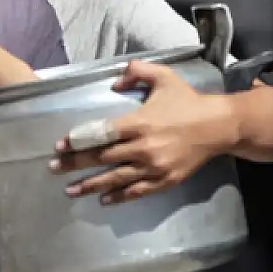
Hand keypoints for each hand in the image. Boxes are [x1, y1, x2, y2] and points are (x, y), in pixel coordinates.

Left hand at [50, 61, 238, 204]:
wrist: (218, 127)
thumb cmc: (187, 100)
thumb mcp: (163, 76)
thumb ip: (136, 71)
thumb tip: (114, 81)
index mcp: (139, 122)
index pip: (101, 133)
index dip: (78, 140)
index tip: (60, 145)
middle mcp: (143, 147)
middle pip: (103, 158)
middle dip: (76, 164)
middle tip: (54, 168)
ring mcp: (154, 167)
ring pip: (116, 179)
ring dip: (91, 185)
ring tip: (71, 190)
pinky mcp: (165, 181)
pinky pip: (137, 191)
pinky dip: (119, 196)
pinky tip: (104, 200)